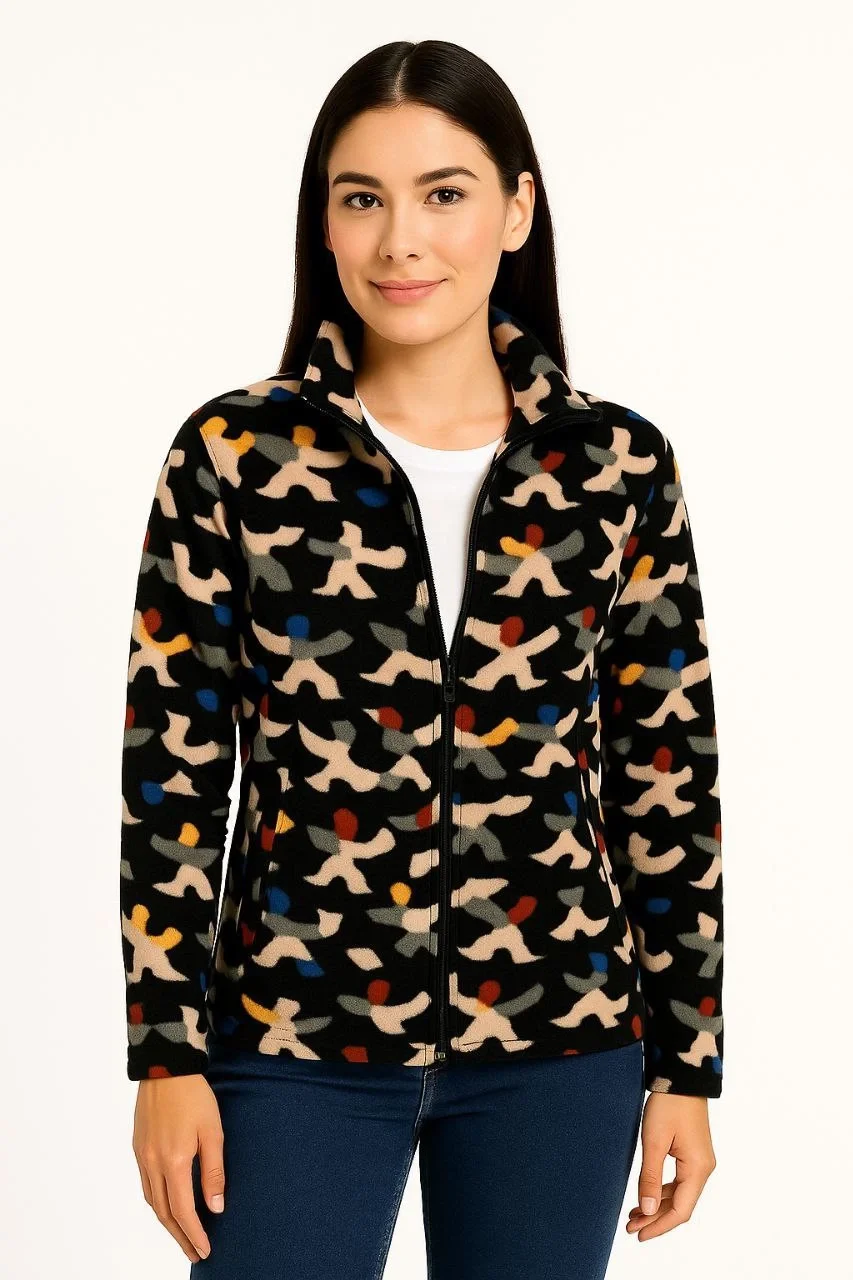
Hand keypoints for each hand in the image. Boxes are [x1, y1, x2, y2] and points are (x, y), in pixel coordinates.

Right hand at [132, 1074, 225, 1262]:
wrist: (166, 1066)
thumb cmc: (194, 1095)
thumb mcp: (213, 1132)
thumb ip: (214, 1172)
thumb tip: (216, 1208)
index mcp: (173, 1162)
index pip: (182, 1211)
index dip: (194, 1234)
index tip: (204, 1250)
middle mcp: (152, 1163)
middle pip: (163, 1213)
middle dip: (180, 1236)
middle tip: (194, 1252)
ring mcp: (142, 1155)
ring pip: (152, 1200)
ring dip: (167, 1222)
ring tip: (183, 1234)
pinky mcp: (138, 1147)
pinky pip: (145, 1184)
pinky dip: (156, 1201)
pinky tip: (167, 1204)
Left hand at [626, 1093, 716, 1239]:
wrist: (681, 1077)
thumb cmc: (669, 1105)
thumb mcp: (654, 1142)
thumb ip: (650, 1178)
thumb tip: (647, 1211)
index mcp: (698, 1169)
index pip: (680, 1211)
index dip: (659, 1226)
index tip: (639, 1235)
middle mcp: (703, 1169)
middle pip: (680, 1205)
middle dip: (655, 1218)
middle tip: (630, 1227)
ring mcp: (699, 1161)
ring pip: (678, 1194)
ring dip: (657, 1206)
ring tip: (633, 1215)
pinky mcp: (692, 1153)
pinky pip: (678, 1181)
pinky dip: (661, 1191)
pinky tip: (645, 1196)